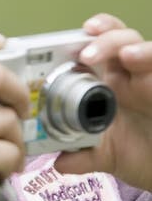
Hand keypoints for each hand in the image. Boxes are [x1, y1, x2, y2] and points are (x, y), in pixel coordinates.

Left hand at [54, 13, 151, 190]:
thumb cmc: (139, 154)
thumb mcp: (105, 157)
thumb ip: (81, 157)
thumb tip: (59, 161)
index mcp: (109, 84)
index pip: (96, 48)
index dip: (84, 39)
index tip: (64, 42)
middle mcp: (130, 75)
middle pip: (118, 39)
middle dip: (103, 38)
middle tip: (86, 54)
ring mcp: (150, 78)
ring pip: (141, 45)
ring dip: (126, 44)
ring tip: (123, 55)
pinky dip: (150, 56)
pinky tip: (136, 59)